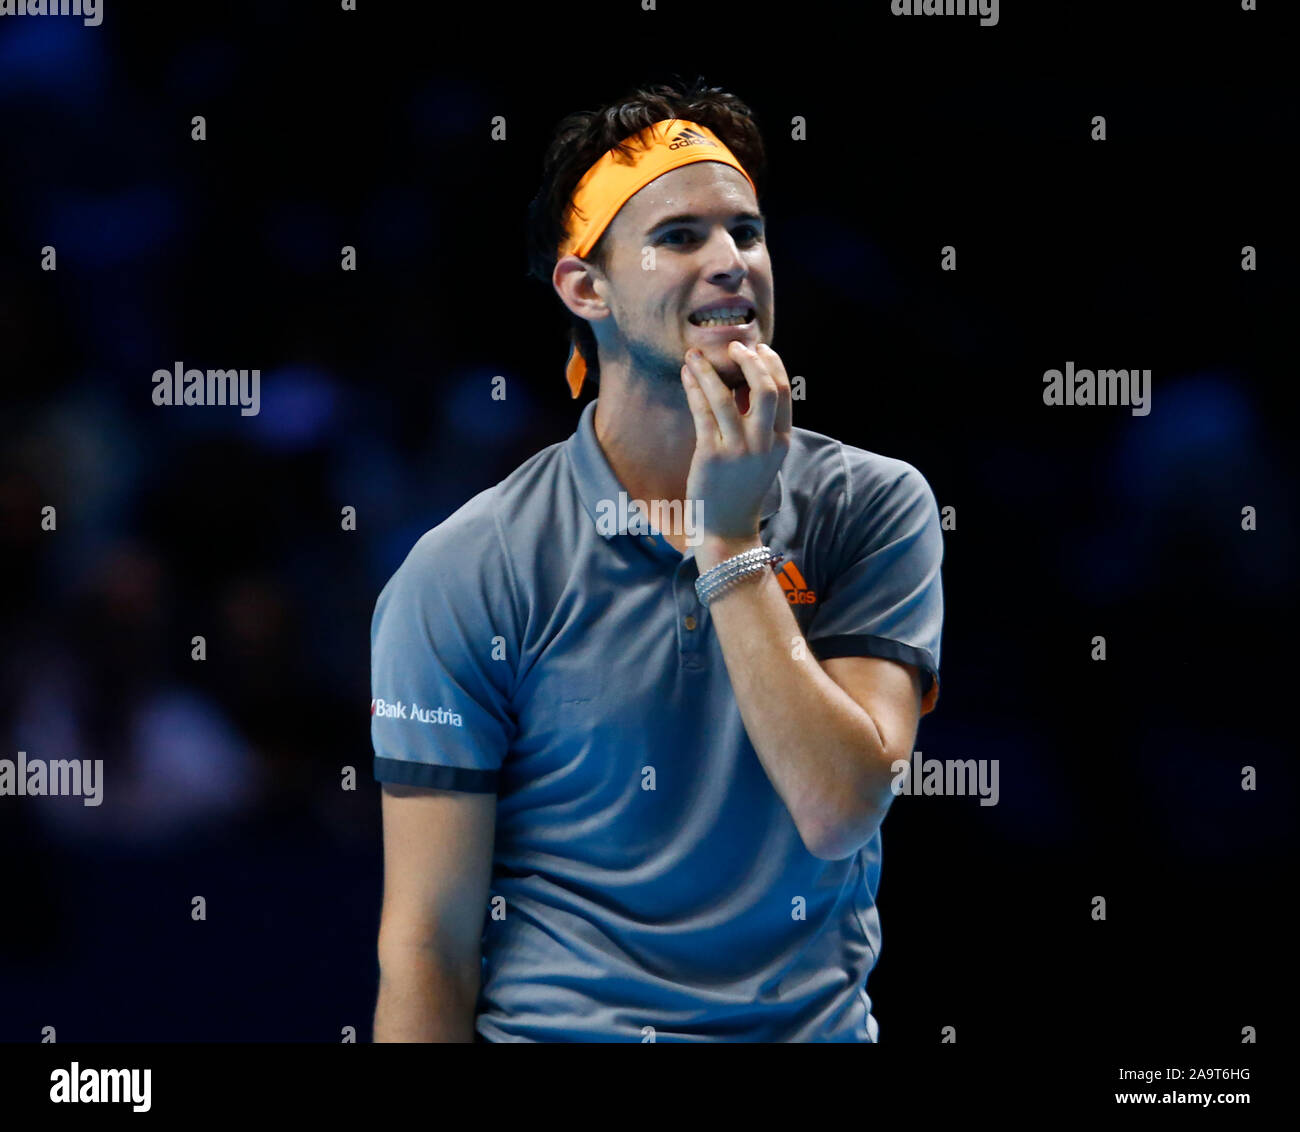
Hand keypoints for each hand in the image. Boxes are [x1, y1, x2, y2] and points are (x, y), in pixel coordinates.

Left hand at [680, 340, 791, 561]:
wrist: (727, 528)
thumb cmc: (741, 487)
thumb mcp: (762, 454)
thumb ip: (759, 422)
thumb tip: (745, 383)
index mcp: (781, 440)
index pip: (783, 391)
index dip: (771, 364)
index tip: (757, 348)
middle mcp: (764, 444)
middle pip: (765, 388)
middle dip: (749, 360)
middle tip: (733, 346)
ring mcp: (738, 450)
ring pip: (727, 397)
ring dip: (710, 370)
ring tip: (696, 355)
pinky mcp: (712, 456)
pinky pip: (703, 412)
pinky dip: (694, 388)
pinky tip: (687, 375)